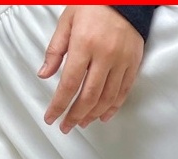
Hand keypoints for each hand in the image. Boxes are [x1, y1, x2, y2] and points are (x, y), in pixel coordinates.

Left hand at [39, 5, 143, 132]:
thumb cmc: (93, 6)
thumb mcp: (67, 21)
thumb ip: (55, 50)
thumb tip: (45, 75)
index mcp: (83, 44)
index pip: (69, 83)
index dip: (59, 104)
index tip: (51, 118)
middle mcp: (103, 57)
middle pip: (88, 96)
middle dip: (75, 115)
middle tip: (66, 127)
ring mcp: (121, 63)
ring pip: (107, 98)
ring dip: (93, 114)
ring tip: (82, 123)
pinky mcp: (133, 65)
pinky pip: (123, 92)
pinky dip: (113, 107)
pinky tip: (103, 116)